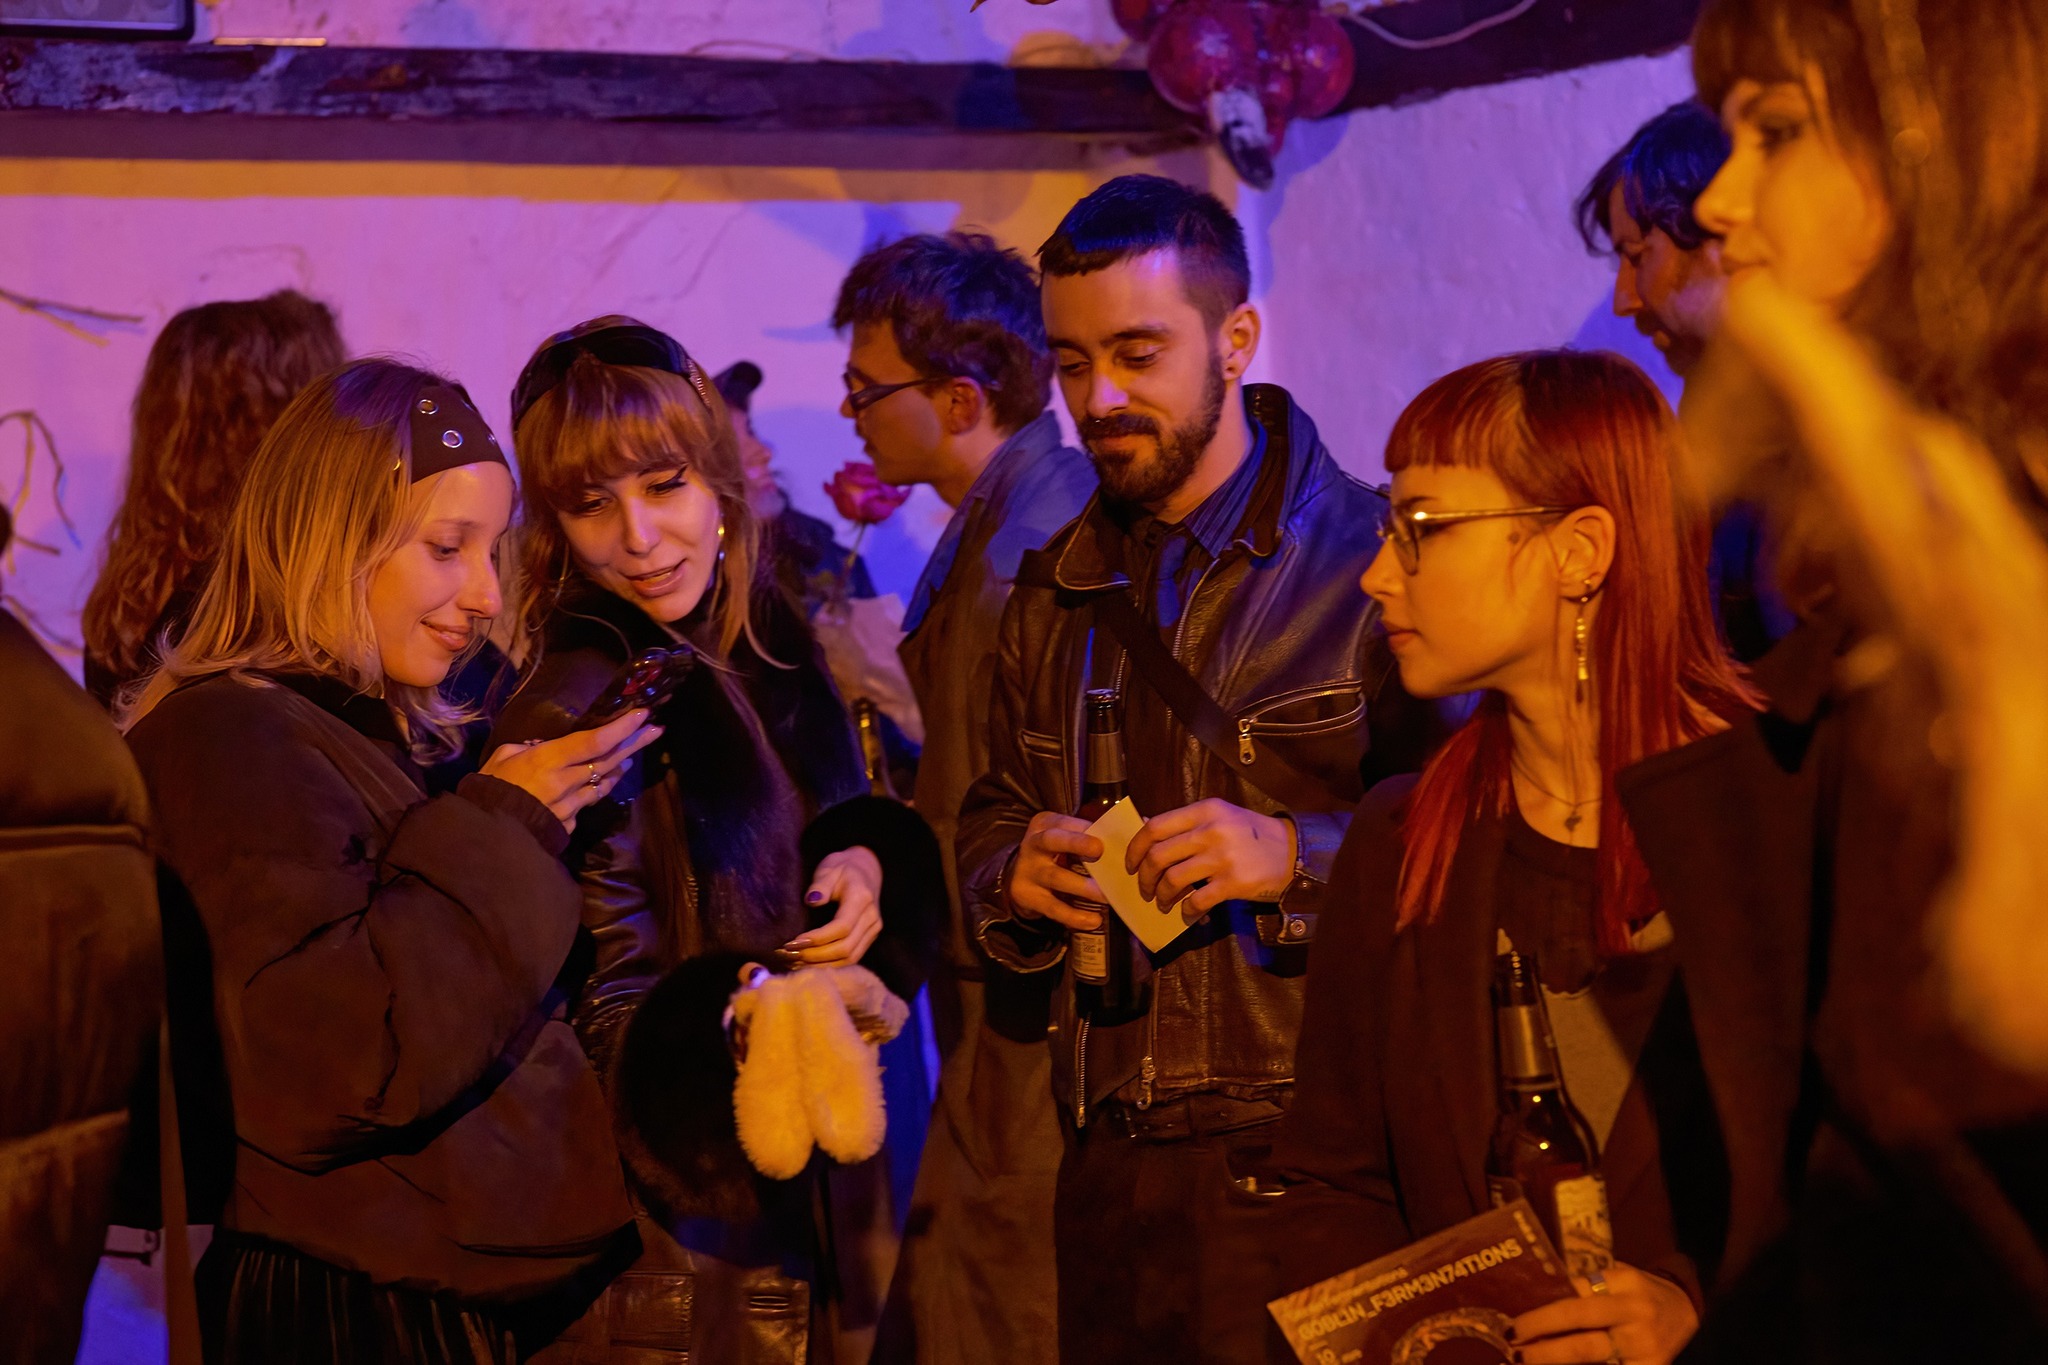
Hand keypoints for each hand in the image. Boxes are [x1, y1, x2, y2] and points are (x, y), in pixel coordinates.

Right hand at [481, 709, 662, 831]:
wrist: (486, 835)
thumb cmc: (490, 790)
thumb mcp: (503, 757)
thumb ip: (528, 747)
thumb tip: (545, 744)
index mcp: (548, 760)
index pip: (594, 741)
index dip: (621, 728)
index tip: (642, 714)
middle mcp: (566, 782)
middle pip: (609, 760)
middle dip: (634, 743)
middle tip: (655, 729)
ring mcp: (571, 805)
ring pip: (604, 782)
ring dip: (620, 766)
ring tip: (632, 754)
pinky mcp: (570, 823)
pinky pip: (589, 802)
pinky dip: (600, 788)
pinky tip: (606, 780)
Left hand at [786, 846, 883, 965]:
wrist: (866, 869)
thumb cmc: (843, 867)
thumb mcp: (830, 867)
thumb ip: (821, 884)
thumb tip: (811, 900)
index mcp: (861, 898)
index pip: (842, 927)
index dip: (818, 938)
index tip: (793, 942)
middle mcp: (872, 918)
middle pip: (846, 948)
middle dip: (815, 956)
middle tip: (789, 955)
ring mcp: (873, 930)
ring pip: (849, 958)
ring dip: (821, 964)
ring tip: (795, 963)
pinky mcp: (869, 938)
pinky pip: (851, 958)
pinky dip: (829, 965)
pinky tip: (809, 964)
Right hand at [1006, 812, 1106, 931]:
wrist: (1018, 875)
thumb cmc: (1054, 853)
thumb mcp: (1064, 837)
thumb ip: (1087, 837)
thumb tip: (1124, 841)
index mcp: (1046, 824)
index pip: (1067, 823)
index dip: (1086, 830)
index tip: (1105, 837)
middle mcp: (1033, 843)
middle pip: (1053, 840)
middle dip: (1076, 843)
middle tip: (1099, 850)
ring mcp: (1028, 871)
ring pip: (1056, 877)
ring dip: (1083, 888)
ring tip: (1106, 897)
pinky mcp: (1027, 896)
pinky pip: (1053, 908)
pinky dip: (1074, 916)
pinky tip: (1093, 920)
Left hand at [1125, 799, 1295, 921]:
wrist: (1291, 851)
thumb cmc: (1250, 834)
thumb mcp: (1219, 816)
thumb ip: (1185, 822)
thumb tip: (1145, 827)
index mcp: (1204, 810)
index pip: (1155, 828)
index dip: (1135, 849)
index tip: (1131, 864)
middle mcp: (1211, 830)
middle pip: (1159, 856)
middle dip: (1145, 878)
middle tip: (1145, 889)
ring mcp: (1223, 857)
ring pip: (1173, 880)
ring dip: (1162, 896)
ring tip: (1164, 903)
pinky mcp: (1234, 883)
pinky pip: (1197, 901)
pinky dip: (1186, 911)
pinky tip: (1187, 913)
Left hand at [1510, 1263, 1698, 1364]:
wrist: (1692, 1316)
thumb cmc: (1643, 1294)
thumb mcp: (1621, 1278)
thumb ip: (1587, 1284)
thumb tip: (1538, 1291)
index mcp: (1625, 1282)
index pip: (1577, 1290)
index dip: (1544, 1306)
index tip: (1516, 1317)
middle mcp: (1635, 1312)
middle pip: (1580, 1319)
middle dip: (1541, 1329)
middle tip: (1511, 1338)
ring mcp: (1644, 1345)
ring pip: (1589, 1352)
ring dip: (1552, 1357)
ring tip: (1523, 1359)